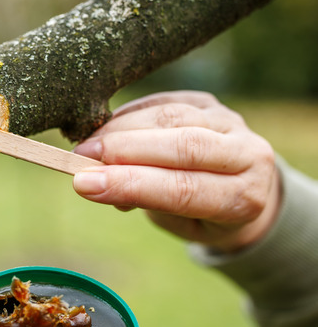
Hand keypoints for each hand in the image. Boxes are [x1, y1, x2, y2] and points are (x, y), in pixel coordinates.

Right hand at [72, 90, 279, 251]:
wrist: (242, 190)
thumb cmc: (204, 217)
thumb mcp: (181, 225)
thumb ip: (147, 202)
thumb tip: (97, 179)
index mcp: (244, 198)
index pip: (183, 189)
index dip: (130, 184)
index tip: (84, 183)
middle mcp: (247, 153)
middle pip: (182, 144)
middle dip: (123, 150)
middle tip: (80, 159)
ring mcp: (230, 121)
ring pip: (170, 117)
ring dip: (120, 130)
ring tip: (86, 148)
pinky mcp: (207, 101)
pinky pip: (162, 101)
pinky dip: (128, 117)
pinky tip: (104, 133)